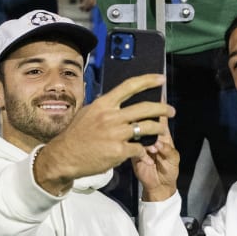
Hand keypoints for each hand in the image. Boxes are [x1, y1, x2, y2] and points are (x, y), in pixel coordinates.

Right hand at [33, 74, 174, 194]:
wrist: (65, 156)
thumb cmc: (75, 135)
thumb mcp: (87, 113)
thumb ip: (103, 106)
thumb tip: (114, 99)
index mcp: (104, 104)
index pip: (129, 86)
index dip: (148, 81)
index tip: (160, 79)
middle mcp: (111, 116)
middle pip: (145, 108)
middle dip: (162, 108)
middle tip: (171, 110)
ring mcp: (116, 134)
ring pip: (147, 128)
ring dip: (159, 129)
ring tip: (163, 130)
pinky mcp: (118, 151)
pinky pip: (139, 148)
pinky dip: (142, 149)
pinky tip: (142, 150)